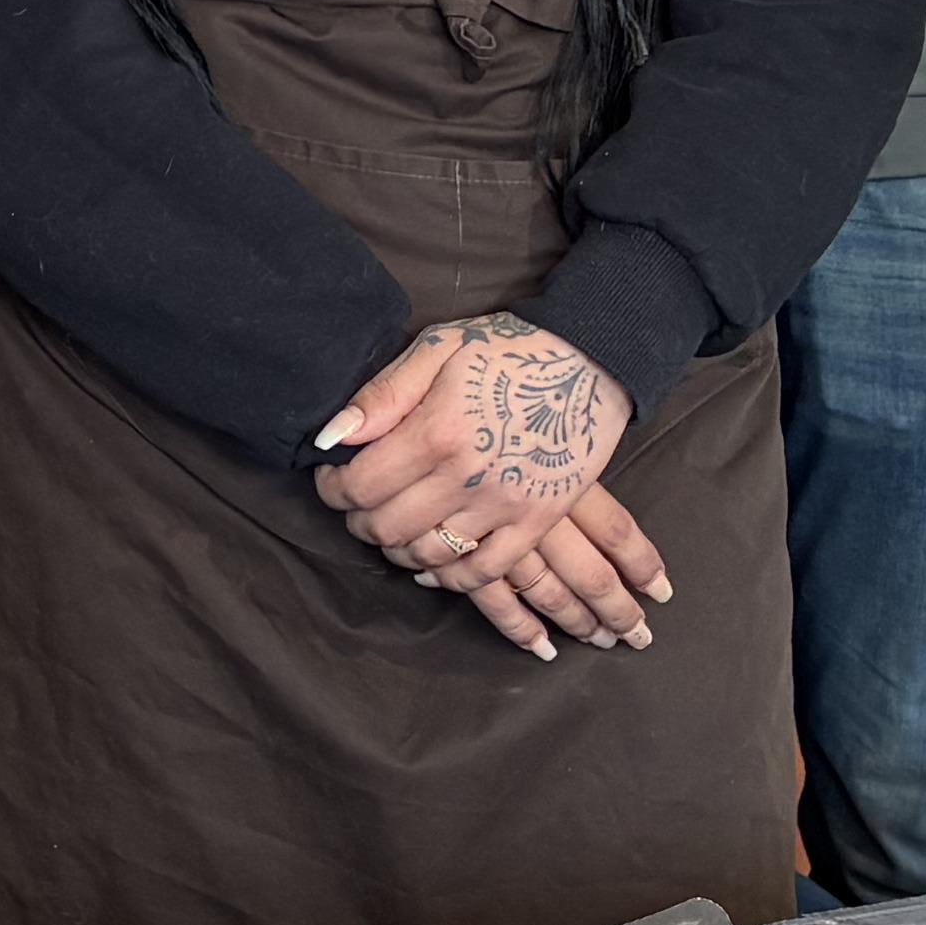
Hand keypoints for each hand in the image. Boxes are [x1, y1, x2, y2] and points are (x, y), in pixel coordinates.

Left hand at [311, 316, 656, 661]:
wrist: (594, 360)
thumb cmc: (509, 350)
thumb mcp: (439, 347)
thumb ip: (382, 394)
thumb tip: (331, 437)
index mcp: (436, 431)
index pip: (360, 485)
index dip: (332, 489)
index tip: (331, 479)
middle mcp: (466, 477)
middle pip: (387, 527)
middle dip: (359, 520)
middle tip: (358, 506)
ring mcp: (504, 505)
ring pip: (428, 554)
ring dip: (397, 549)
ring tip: (392, 528)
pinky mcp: (535, 522)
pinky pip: (482, 572)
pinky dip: (448, 576)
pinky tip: (433, 564)